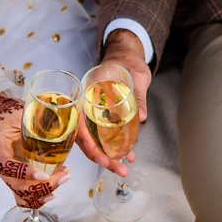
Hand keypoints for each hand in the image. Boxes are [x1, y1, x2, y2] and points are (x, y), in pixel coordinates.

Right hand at [0, 95, 68, 208]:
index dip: (25, 172)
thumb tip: (60, 125)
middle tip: (64, 175)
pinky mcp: (14, 179)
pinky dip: (38, 198)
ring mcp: (6, 176)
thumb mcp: (20, 115)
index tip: (44, 174)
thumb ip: (35, 122)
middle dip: (43, 186)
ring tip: (63, 178)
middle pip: (18, 186)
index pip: (8, 166)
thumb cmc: (9, 117)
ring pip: (22, 195)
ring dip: (44, 193)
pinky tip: (52, 192)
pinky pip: (23, 195)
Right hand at [75, 31, 151, 176]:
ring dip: (106, 156)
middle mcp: (86, 103)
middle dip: (99, 156)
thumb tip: (142, 118)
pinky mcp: (101, 116)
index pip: (79, 120)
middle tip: (117, 168)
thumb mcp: (136, 75)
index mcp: (87, 90)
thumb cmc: (128, 60)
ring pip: (92, 139)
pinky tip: (127, 155)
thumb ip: (138, 95)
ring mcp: (92, 111)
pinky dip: (112, 147)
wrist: (127, 53)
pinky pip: (101, 135)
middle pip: (84, 135)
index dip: (87, 141)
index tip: (99, 155)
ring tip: (123, 168)